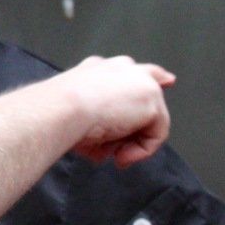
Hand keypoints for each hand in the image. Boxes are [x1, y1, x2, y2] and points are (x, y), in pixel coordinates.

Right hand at [55, 57, 174, 167]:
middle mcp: (120, 69)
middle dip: (157, 100)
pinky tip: (121, 155)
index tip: (167, 80)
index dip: (148, 77)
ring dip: (132, 142)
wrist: (60, 109)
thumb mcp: (75, 117)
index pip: (128, 70)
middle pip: (152, 78)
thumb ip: (97, 123)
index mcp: (97, 70)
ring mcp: (139, 80)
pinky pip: (156, 134)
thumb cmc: (57, 114)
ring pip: (150, 117)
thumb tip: (105, 145)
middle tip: (139, 131)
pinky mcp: (151, 98)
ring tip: (113, 154)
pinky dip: (141, 150)